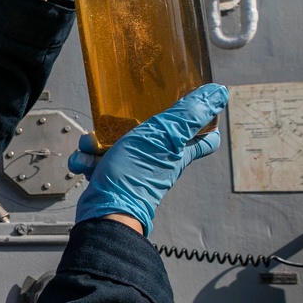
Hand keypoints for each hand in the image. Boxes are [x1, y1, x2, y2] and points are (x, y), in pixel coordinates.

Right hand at [68, 84, 227, 235]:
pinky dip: (86, 157)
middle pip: (150, 132)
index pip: (203, 138)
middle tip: (119, 118)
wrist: (105, 209)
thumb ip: (189, 114)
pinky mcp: (110, 174)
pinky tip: (84, 160)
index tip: (195, 105)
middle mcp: (158, 159)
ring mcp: (133, 167)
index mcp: (176, 150)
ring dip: (97, 140)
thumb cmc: (137, 175)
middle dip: (127, 122)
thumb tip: (218, 93)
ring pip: (115, 142)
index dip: (204, 121)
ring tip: (92, 144)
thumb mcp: (164, 136)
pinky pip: (96, 158)